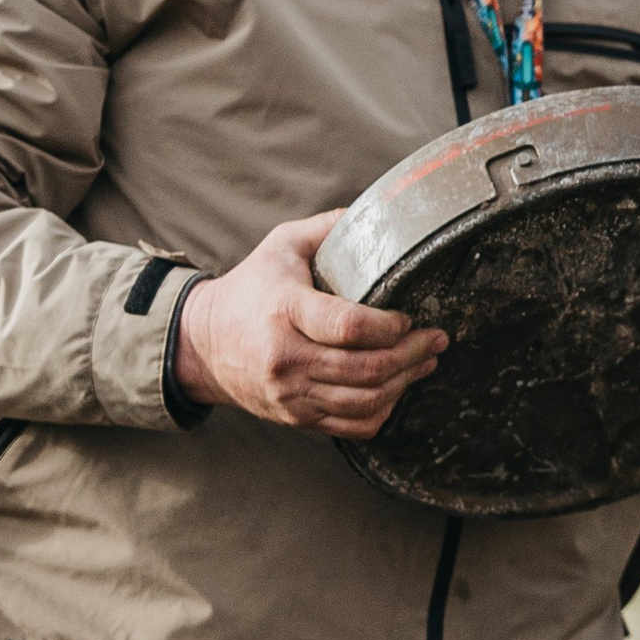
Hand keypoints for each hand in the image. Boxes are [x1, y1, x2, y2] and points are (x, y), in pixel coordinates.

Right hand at [173, 212, 445, 439]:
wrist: (204, 343)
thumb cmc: (250, 288)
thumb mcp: (282, 245)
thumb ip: (328, 228)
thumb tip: (377, 213)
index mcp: (285, 311)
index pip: (349, 327)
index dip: (389, 327)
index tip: (409, 318)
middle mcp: (286, 358)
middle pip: (365, 369)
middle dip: (412, 355)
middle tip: (436, 339)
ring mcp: (290, 393)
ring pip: (364, 401)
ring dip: (404, 383)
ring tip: (424, 363)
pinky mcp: (295, 417)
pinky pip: (351, 426)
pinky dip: (382, 411)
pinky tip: (395, 390)